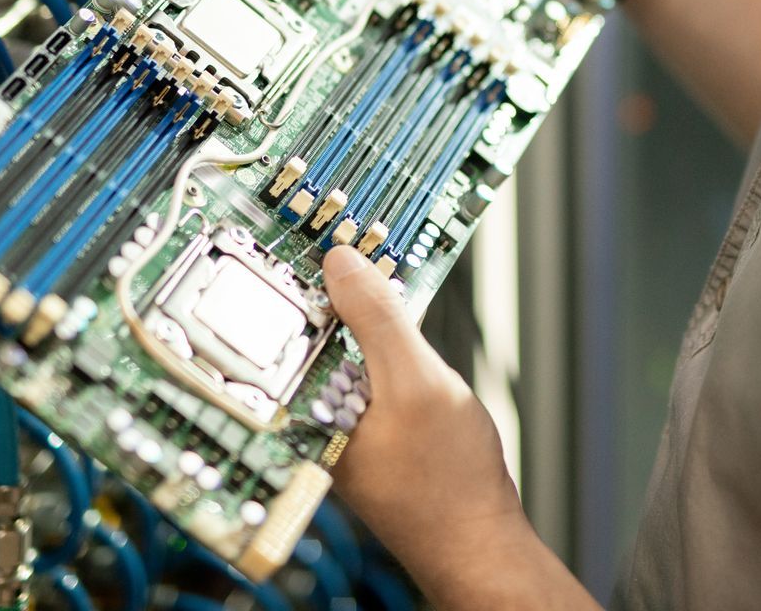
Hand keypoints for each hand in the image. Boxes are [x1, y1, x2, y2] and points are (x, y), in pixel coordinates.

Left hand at [321, 247, 596, 609]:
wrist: (478, 540)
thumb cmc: (448, 483)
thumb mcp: (418, 382)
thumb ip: (378, 318)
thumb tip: (342, 263)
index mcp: (304, 410)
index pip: (282, 320)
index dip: (294, 264)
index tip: (304, 221)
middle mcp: (307, 419)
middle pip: (304, 328)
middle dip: (325, 281)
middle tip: (342, 229)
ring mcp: (331, 424)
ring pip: (333, 344)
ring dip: (350, 306)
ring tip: (364, 260)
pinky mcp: (356, 428)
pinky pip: (354, 365)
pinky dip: (369, 336)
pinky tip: (389, 314)